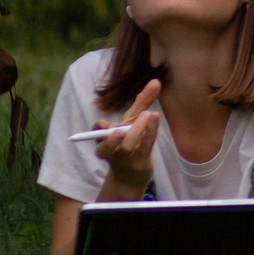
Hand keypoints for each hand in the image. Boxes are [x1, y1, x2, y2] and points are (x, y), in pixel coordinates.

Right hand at [91, 76, 163, 197]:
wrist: (132, 173)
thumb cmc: (130, 141)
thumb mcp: (132, 121)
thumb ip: (142, 102)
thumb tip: (157, 81)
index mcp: (102, 141)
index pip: (97, 134)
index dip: (99, 128)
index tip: (104, 124)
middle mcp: (111, 151)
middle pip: (109, 144)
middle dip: (119, 131)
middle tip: (138, 114)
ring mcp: (125, 158)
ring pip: (126, 147)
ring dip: (137, 130)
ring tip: (148, 115)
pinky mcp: (140, 162)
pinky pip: (144, 147)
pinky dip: (150, 132)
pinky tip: (155, 118)